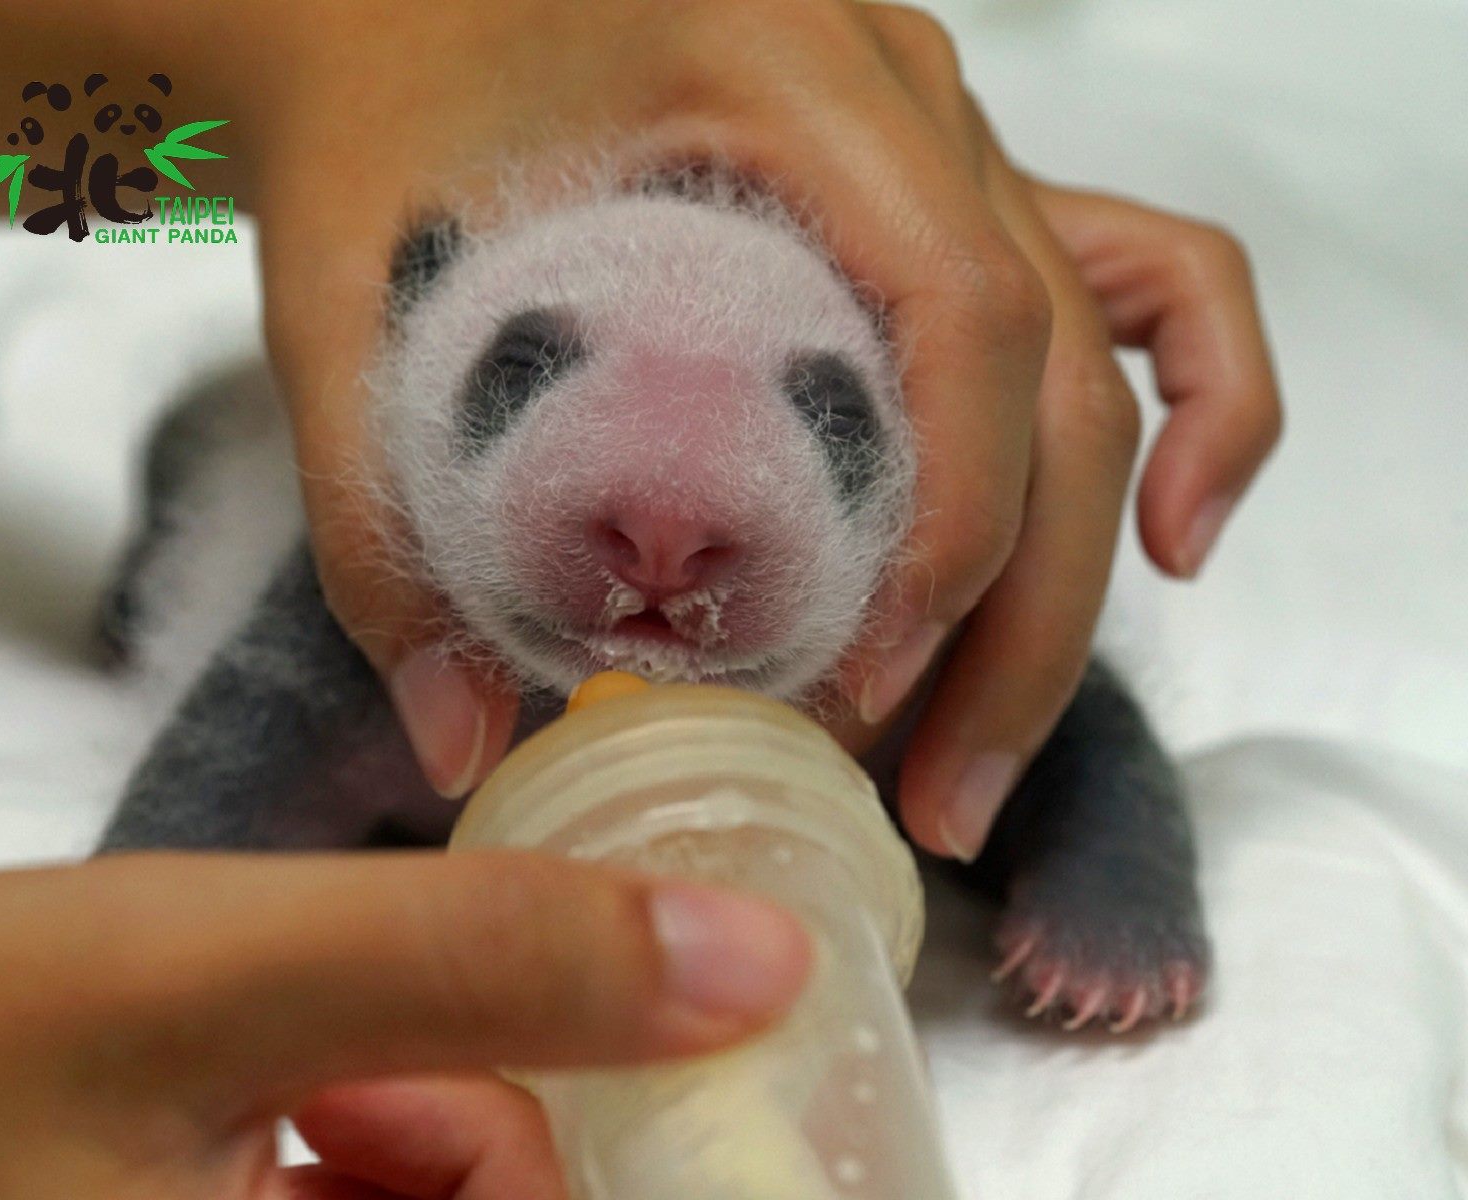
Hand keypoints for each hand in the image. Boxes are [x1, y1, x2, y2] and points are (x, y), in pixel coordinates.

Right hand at [0, 853, 808, 1198]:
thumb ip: (491, 959)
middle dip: (484, 1144)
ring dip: (414, 1143)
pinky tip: (281, 1118)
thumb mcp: (213, 978)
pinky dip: (358, 1168)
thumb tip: (760, 960)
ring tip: (293, 1085)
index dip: (630, 1166)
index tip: (572, 1071)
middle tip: (362, 1072)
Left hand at [239, 1, 1278, 853]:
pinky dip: (1201, 407)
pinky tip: (1172, 536)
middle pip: (1058, 379)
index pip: (962, 315)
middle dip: (1019, 623)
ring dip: (1078, 574)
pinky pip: (1146, 282)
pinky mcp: (946, 193)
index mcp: (786, 71)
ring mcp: (947, 142)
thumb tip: (462, 734)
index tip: (868, 685)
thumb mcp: (351, 296)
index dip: (952, 527)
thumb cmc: (379, 107)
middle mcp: (907, 103)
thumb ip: (381, 520)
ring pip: (1105, 366)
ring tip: (984, 743)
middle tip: (935, 795)